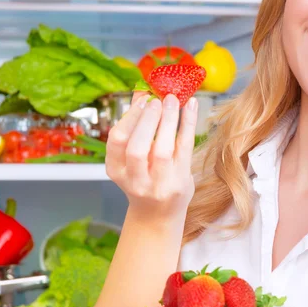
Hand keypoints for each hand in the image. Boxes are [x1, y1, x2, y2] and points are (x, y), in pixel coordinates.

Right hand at [105, 91, 197, 219]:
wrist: (158, 215)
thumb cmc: (145, 178)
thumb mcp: (132, 157)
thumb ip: (136, 127)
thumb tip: (142, 92)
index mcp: (117, 170)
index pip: (117, 141)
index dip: (129, 118)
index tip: (142, 99)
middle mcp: (135, 180)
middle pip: (137, 148)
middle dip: (147, 121)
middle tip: (157, 99)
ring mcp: (158, 184)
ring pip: (162, 150)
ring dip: (168, 120)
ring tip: (173, 99)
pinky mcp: (180, 182)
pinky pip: (185, 149)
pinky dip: (188, 124)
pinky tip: (191, 105)